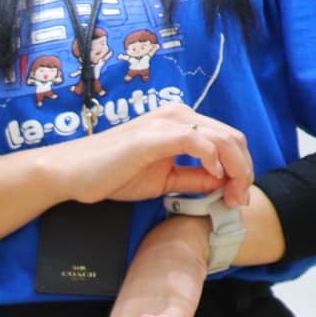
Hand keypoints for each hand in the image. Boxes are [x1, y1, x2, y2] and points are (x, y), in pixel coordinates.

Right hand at [49, 104, 254, 207]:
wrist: (72, 172)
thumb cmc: (109, 174)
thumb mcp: (161, 180)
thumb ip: (191, 179)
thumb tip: (220, 184)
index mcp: (180, 123)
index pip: (226, 139)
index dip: (240, 169)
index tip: (236, 198)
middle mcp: (179, 115)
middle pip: (232, 137)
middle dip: (244, 171)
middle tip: (238, 201)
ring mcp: (168, 122)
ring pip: (223, 138)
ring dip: (235, 169)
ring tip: (231, 195)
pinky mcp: (156, 135)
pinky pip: (199, 142)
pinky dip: (214, 160)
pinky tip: (212, 179)